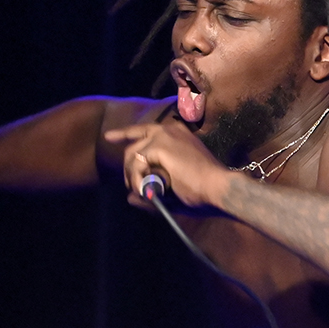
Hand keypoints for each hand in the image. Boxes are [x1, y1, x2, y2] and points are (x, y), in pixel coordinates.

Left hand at [104, 118, 231, 210]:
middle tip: (135, 188)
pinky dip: (139, 179)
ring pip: (133, 156)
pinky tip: (150, 190)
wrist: (219, 189)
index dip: (125, 133)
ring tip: (147, 193)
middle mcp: (170, 129)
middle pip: (134, 146)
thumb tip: (129, 198)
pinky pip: (137, 163)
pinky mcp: (160, 145)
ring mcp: (164, 135)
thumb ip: (152, 192)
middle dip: (129, 169)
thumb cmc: (205, 193)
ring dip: (134, 178)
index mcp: (178, 135)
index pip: (145, 130)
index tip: (109, 137)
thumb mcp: (174, 191)